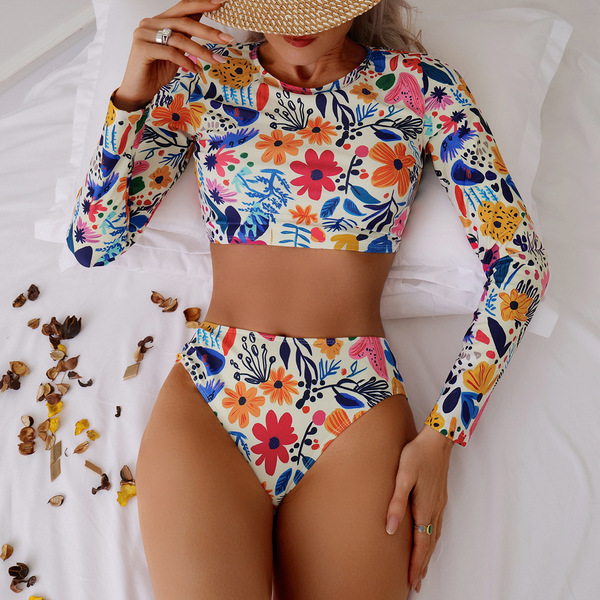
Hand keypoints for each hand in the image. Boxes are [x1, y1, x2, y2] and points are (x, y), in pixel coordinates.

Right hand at [113, 0, 235, 110]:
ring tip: (217, 61)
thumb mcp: (176, 52)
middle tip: (227, 39)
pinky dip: (186, 62)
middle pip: (184, 22)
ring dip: (202, 51)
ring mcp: (144, 34)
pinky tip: (196, 71)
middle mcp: (150, 23)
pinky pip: (171, 53)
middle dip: (209, 31)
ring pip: (180, 39)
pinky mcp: (143, 49)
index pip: (182, 7)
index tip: (221, 3)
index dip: (201, 4)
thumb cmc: (157, 71)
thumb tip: (205, 26)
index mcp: (159, 20)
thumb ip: (186, 38)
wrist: (139, 90)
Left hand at [386, 424, 452, 592]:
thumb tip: (391, 529)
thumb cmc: (417, 455)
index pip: (421, 545)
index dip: (415, 564)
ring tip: (421, 568)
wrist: (437, 440)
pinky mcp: (440, 498)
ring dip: (428, 555)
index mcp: (424, 508)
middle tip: (415, 583)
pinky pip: (437, 527)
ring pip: (435, 537)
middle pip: (429, 545)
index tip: (410, 581)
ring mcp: (439, 505)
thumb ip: (396, 503)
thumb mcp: (403, 477)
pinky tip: (430, 540)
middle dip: (422, 565)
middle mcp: (434, 510)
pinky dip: (433, 540)